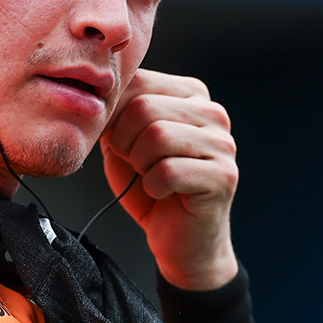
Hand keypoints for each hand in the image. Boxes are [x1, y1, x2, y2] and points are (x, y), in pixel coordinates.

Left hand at [100, 70, 238, 291]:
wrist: (181, 241)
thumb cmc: (151, 187)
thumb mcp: (124, 141)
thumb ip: (116, 112)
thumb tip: (99, 93)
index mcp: (190, 94)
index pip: (138, 81)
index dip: (112, 114)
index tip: (115, 142)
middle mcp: (213, 113)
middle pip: (144, 107)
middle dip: (124, 142)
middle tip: (135, 166)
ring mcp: (222, 144)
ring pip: (157, 136)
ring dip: (140, 165)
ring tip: (151, 177)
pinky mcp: (223, 176)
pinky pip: (168, 172)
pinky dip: (153, 188)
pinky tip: (163, 194)